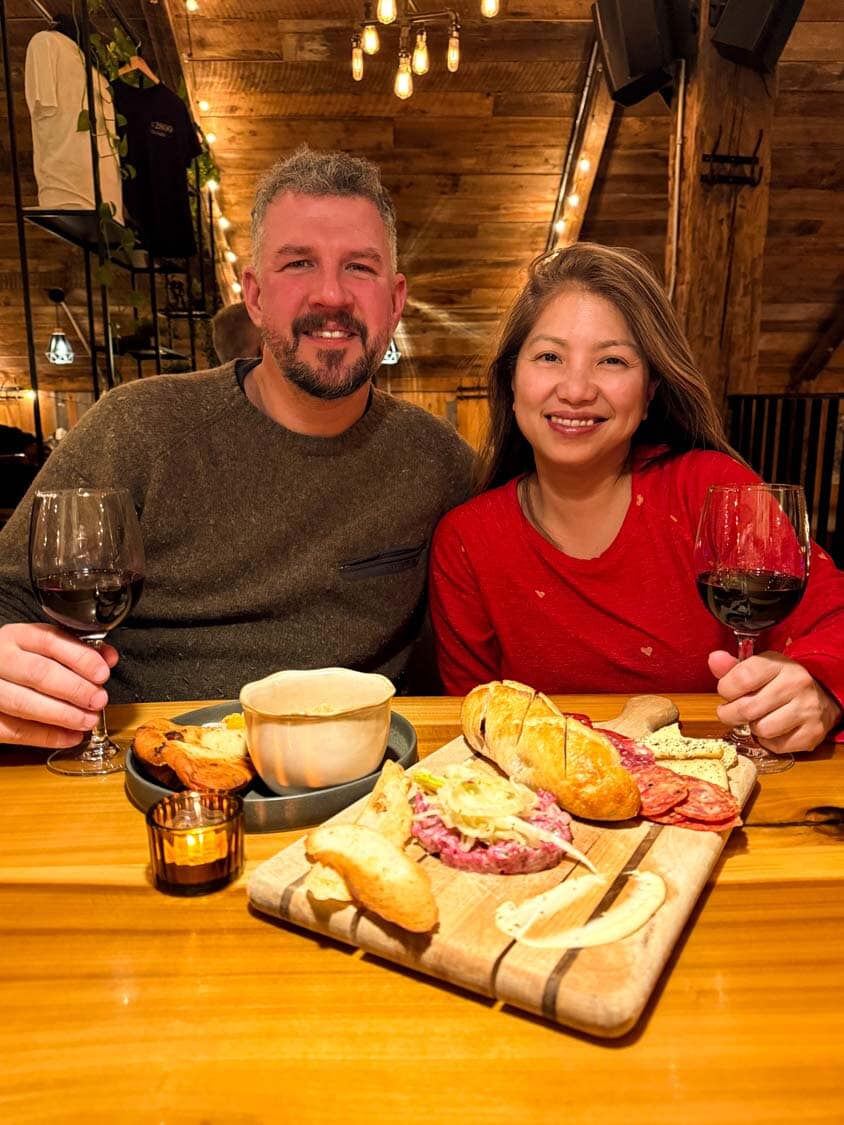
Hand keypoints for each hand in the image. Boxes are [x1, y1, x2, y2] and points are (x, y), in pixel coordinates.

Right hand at [0, 623, 117, 748]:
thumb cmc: (22, 662)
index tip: (102, 673)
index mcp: (17, 637)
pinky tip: (70, 736)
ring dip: (62, 715)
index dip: (80, 658)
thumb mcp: (44, 648)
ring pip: (23, 703)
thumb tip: (108, 658)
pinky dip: (46, 737)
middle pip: (38, 672)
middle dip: (74, 689)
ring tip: (88, 720)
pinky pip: (14, 731)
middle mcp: (0, 659)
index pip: (50, 641)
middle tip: (98, 700)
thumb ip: (77, 650)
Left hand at [708, 649, 841, 754]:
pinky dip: (769, 741)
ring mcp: (807, 709)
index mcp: (779, 664)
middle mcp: (796, 684)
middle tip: (732, 711)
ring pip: (762, 729)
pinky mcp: (812, 733)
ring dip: (753, 727)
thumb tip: (714, 659)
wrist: (820, 697)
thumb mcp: (758, 669)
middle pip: (747, 708)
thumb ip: (733, 667)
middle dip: (731, 714)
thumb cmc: (780, 682)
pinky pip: (776, 745)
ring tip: (758, 718)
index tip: (727, 692)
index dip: (726, 689)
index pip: (742, 678)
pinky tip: (774, 728)